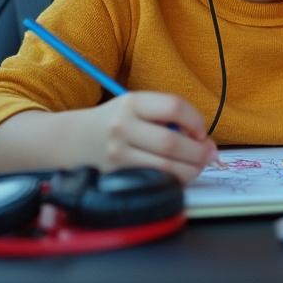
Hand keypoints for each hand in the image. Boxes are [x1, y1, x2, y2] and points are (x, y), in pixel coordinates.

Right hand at [74, 91, 218, 184]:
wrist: (73, 140)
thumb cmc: (117, 122)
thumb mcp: (137, 107)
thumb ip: (169, 116)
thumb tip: (204, 140)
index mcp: (132, 102)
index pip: (174, 107)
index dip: (196, 120)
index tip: (202, 131)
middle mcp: (122, 127)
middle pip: (172, 142)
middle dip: (199, 151)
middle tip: (209, 153)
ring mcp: (117, 154)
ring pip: (166, 167)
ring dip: (192, 169)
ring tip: (198, 165)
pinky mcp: (117, 176)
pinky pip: (155, 180)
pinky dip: (175, 180)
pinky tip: (179, 174)